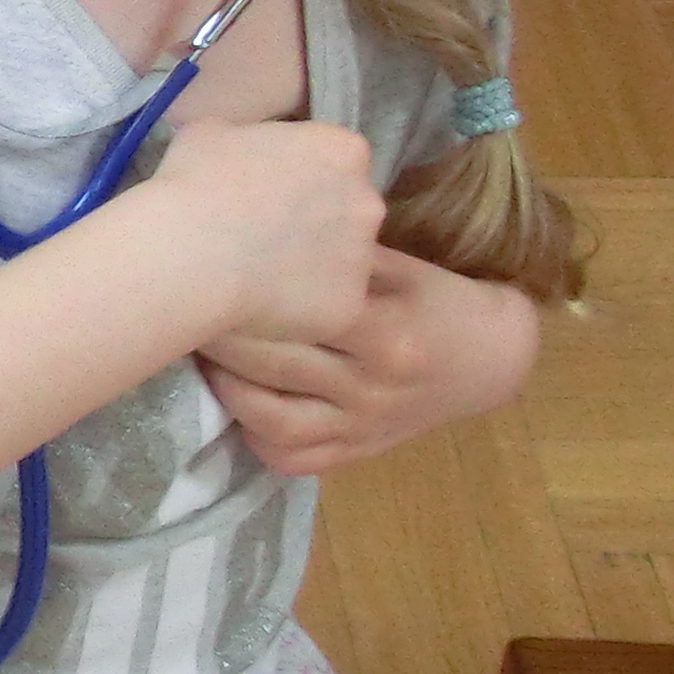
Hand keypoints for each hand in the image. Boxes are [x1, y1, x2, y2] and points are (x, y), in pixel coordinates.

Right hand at [144, 116, 382, 346]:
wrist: (189, 252)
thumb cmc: (197, 182)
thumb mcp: (214, 131)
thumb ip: (250, 138)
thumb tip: (243, 155)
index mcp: (344, 150)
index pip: (336, 161)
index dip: (301, 177)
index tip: (269, 190)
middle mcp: (367, 201)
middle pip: (347, 210)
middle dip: (315, 220)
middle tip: (265, 233)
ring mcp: (362, 257)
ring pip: (340, 261)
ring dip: (310, 264)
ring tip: (258, 273)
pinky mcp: (349, 306)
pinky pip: (326, 305)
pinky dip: (301, 307)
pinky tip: (260, 302)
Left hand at [202, 245, 540, 475]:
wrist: (491, 358)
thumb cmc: (434, 298)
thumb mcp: (397, 265)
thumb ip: (337, 253)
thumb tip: (256, 218)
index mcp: (388, 330)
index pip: (300, 314)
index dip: (245, 292)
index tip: (204, 266)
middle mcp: (374, 386)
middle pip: (277, 364)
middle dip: (221, 336)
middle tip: (182, 306)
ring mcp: (362, 427)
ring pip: (274, 418)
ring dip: (226, 387)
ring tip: (197, 353)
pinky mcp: (355, 454)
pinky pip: (291, 456)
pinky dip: (252, 434)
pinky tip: (231, 402)